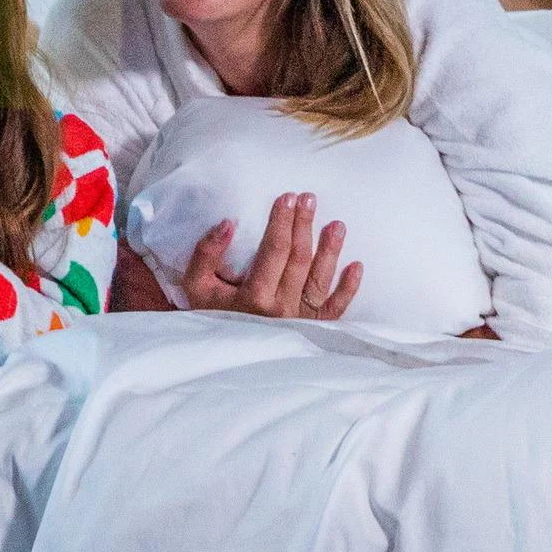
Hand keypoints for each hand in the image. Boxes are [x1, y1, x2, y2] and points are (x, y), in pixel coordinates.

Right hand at [176, 192, 364, 322]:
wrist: (222, 353)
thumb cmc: (208, 314)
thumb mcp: (195, 285)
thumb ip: (206, 254)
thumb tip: (228, 223)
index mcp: (254, 297)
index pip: (274, 250)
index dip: (282, 222)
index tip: (287, 198)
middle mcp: (282, 308)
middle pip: (299, 259)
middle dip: (304, 225)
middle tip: (309, 199)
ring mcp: (301, 319)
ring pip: (320, 279)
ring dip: (331, 250)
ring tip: (337, 224)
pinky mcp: (313, 327)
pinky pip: (336, 307)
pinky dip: (348, 288)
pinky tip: (356, 265)